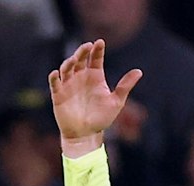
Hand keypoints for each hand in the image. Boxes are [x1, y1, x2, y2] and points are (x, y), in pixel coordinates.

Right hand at [49, 40, 140, 156]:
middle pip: (80, 58)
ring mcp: (69, 85)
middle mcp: (81, 77)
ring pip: (67, 68)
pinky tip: (56, 73)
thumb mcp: (116, 102)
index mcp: (95, 76)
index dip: (97, 50)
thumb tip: (139, 72)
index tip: (100, 42)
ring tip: (74, 60)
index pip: (95, 58)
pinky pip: (55, 83)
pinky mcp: (58, 95)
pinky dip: (54, 77)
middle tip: (87, 46)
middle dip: (83, 51)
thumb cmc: (101, 119)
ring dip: (69, 62)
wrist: (85, 135)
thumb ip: (125, 87)